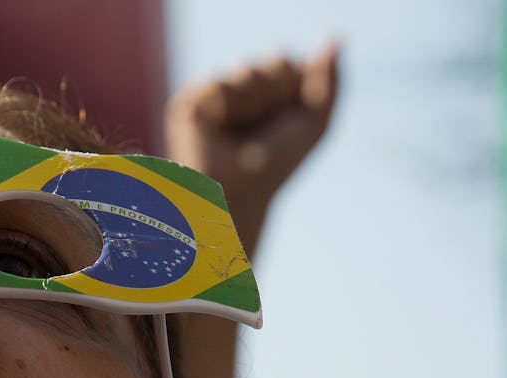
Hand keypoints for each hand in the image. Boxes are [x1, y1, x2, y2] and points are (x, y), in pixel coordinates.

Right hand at [165, 42, 339, 254]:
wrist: (236, 193)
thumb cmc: (275, 166)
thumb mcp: (316, 124)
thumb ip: (330, 81)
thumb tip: (334, 39)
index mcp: (271, 93)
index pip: (289, 63)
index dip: (293, 92)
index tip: (282, 124)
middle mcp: (243, 91)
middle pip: (274, 61)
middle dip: (275, 96)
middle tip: (260, 130)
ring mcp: (215, 95)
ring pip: (247, 69)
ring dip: (253, 105)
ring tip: (238, 133)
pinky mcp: (189, 102)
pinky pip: (218, 82)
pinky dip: (225, 107)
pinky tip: (216, 129)